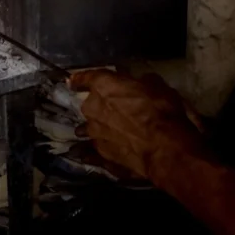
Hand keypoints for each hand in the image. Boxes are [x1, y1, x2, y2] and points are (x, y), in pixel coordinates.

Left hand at [69, 70, 205, 181]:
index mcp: (103, 86)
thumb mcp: (157, 86)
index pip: (86, 78)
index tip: (71, 81)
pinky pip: (93, 152)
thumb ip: (141, 82)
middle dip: (100, 107)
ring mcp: (94, 134)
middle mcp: (92, 109)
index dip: (79, 79)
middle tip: (117, 110)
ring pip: (90, 129)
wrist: (163, 147)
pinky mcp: (101, 156)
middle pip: (90, 105)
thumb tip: (139, 83)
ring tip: (109, 133)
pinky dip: (96, 152)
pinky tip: (95, 156)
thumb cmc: (161, 111)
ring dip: (98, 129)